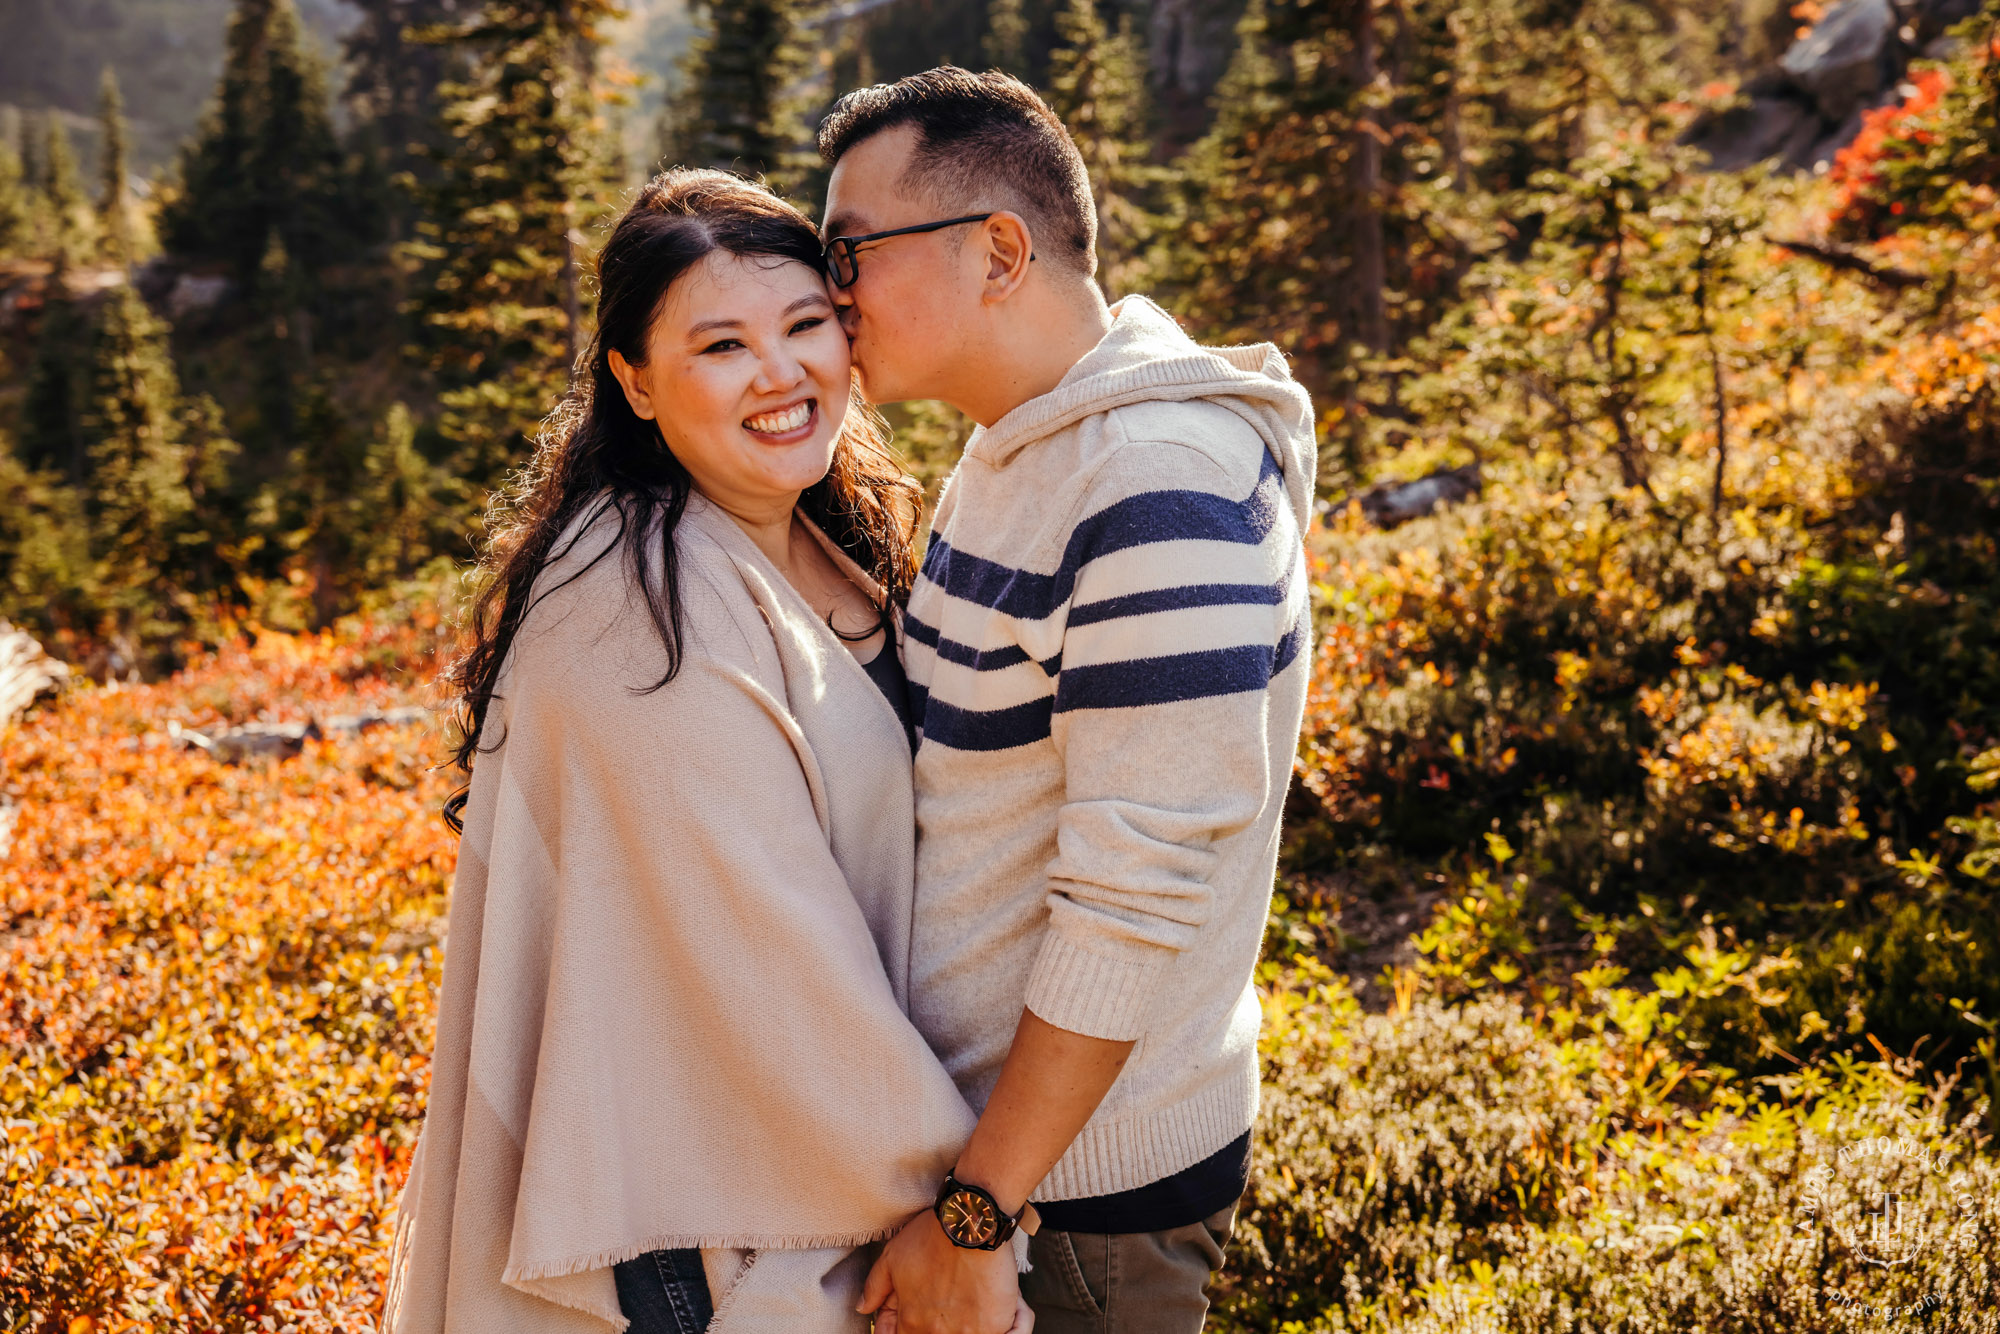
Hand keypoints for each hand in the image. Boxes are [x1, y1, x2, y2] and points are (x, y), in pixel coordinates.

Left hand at [857, 1211, 1022, 1333]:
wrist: (969, 1221)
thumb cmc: (932, 1235)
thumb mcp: (892, 1257)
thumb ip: (875, 1287)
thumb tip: (862, 1308)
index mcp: (912, 1323)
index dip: (912, 1328)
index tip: (928, 1313)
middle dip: (948, 1325)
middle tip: (960, 1301)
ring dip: (976, 1326)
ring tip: (982, 1306)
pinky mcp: (997, 1327)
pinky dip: (1012, 1328)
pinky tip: (1009, 1315)